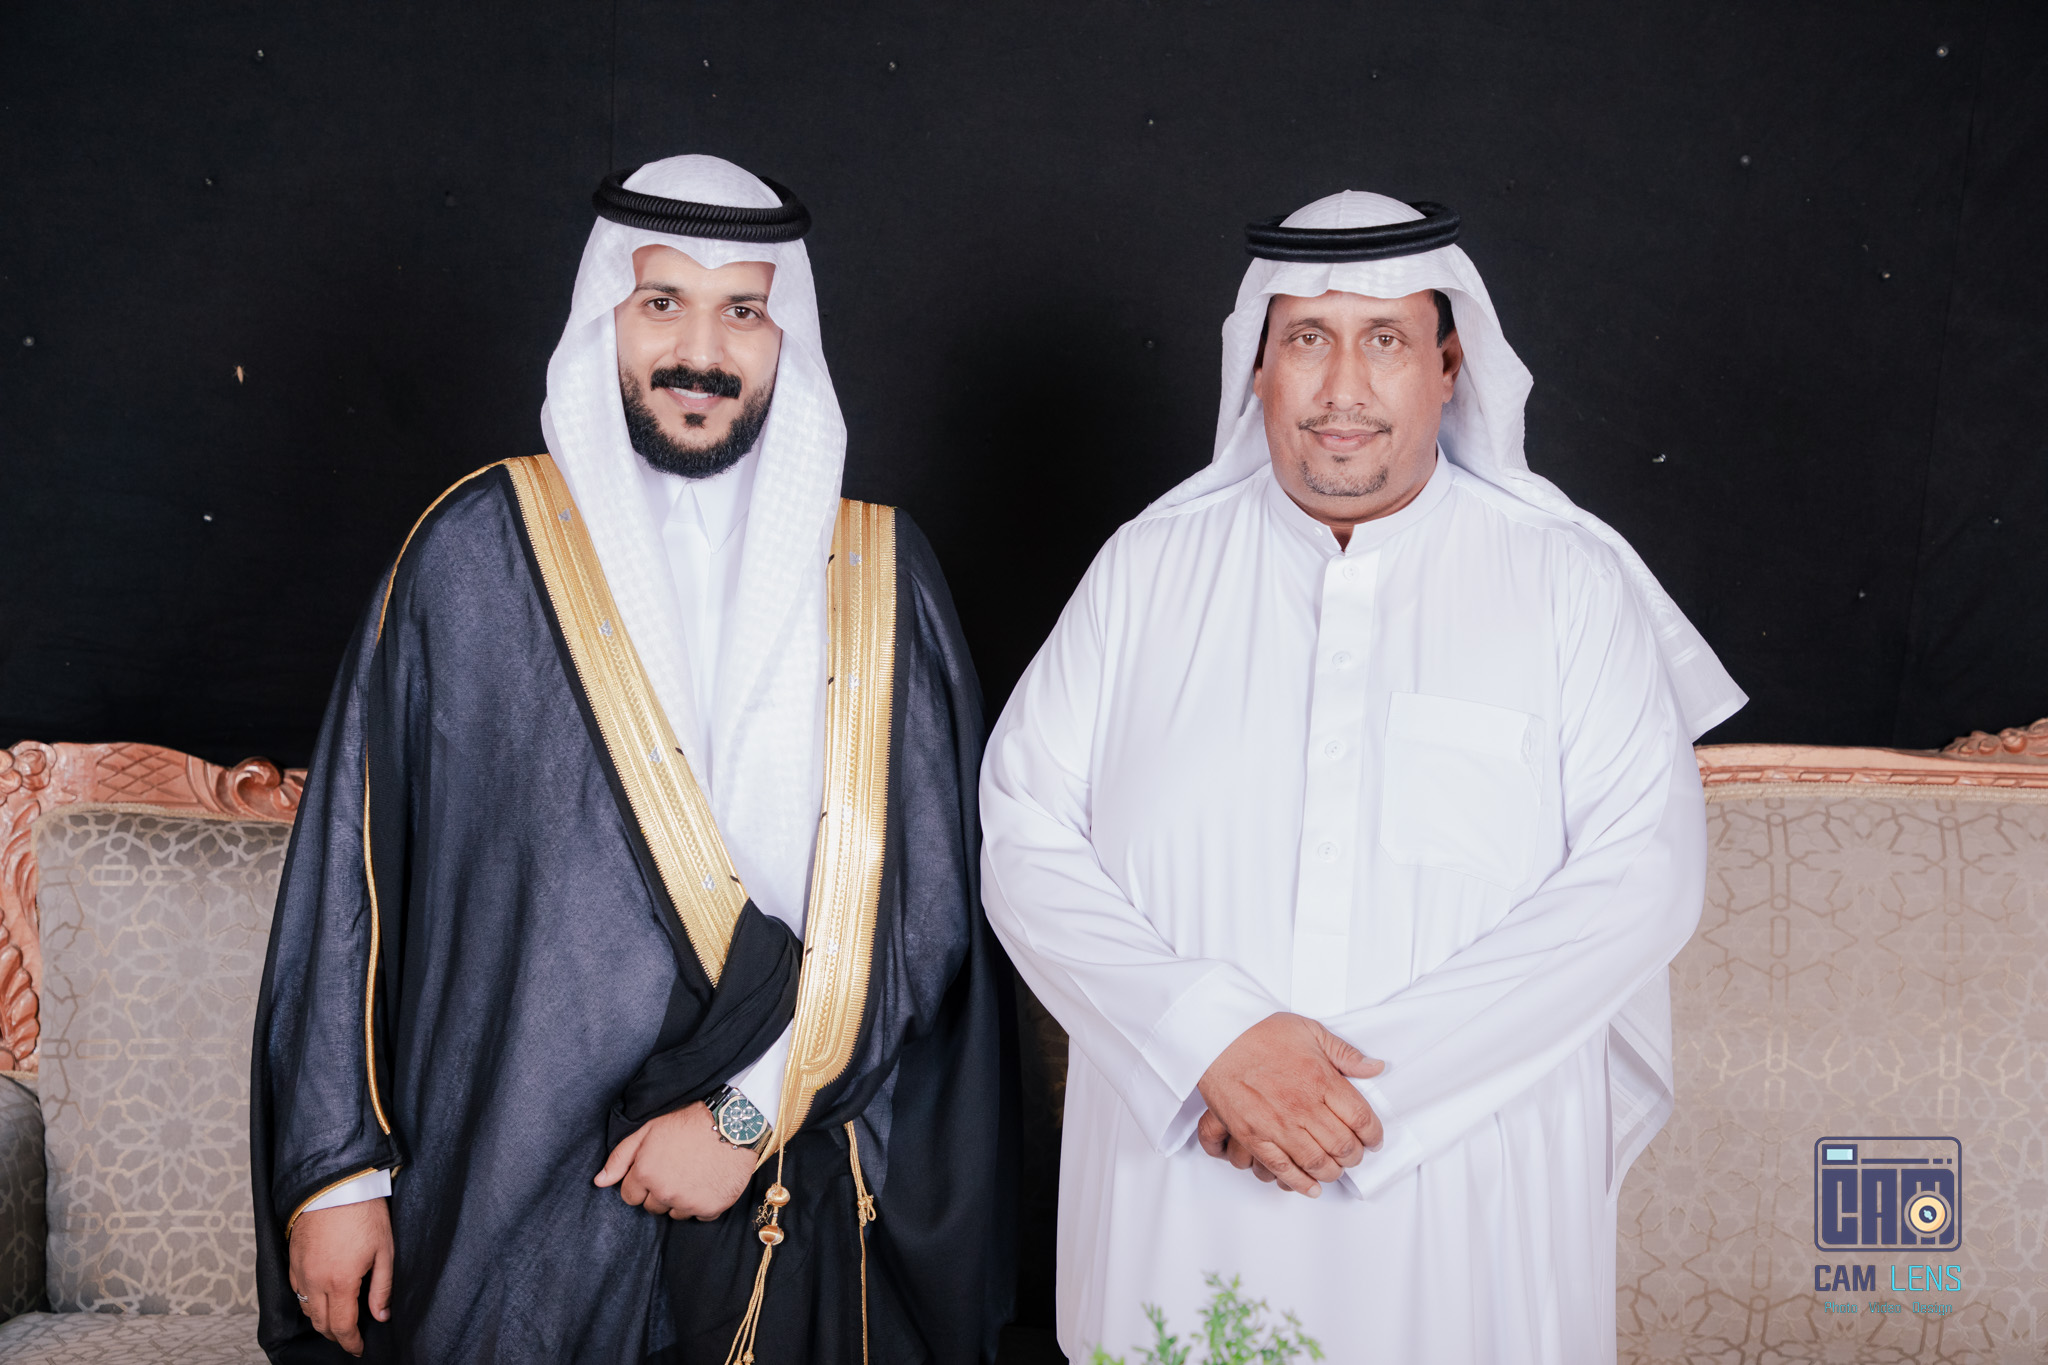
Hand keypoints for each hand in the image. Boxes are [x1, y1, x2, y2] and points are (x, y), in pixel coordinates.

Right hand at [288, 1197, 392, 1355]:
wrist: (336, 1185)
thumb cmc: (364, 1213)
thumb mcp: (385, 1251)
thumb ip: (382, 1288)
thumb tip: (382, 1315)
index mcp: (340, 1282)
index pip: (342, 1326)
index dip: (351, 1342)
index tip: (358, 1348)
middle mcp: (315, 1281)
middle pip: (320, 1323)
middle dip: (335, 1335)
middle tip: (350, 1336)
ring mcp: (300, 1271)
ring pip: (305, 1309)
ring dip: (320, 1319)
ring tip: (336, 1319)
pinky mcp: (292, 1260)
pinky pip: (296, 1291)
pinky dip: (307, 1301)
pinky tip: (320, 1297)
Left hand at [594, 1102, 756, 1219]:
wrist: (732, 1124)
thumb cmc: (689, 1123)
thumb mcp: (649, 1130)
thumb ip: (620, 1157)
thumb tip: (598, 1182)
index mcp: (645, 1172)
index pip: (630, 1196)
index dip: (641, 1183)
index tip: (656, 1170)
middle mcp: (664, 1192)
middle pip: (652, 1207)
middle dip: (660, 1192)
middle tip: (678, 1169)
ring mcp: (687, 1202)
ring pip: (675, 1213)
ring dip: (681, 1199)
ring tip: (695, 1173)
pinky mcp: (710, 1209)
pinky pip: (699, 1216)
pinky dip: (704, 1203)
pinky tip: (709, 1181)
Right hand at [1195, 1012, 1383, 1196]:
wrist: (1216, 1038)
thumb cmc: (1260, 1032)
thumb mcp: (1310, 1030)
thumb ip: (1345, 1053)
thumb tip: (1376, 1067)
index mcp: (1321, 1079)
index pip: (1361, 1118)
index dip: (1374, 1135)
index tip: (1374, 1139)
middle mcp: (1303, 1106)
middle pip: (1344, 1145)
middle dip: (1355, 1156)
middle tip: (1354, 1155)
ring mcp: (1278, 1125)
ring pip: (1318, 1163)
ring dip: (1332, 1172)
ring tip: (1334, 1168)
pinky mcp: (1254, 1137)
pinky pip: (1283, 1169)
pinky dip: (1301, 1183)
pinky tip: (1312, 1187)